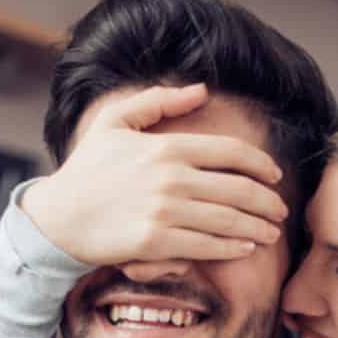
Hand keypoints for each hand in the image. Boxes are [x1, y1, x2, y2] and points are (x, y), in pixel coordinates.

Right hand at [22, 83, 288, 265]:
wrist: (57, 217)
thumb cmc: (87, 169)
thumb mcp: (115, 121)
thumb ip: (159, 102)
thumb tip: (202, 89)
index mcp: (167, 147)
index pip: (231, 152)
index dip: (261, 165)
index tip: (274, 175)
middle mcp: (171, 179)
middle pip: (238, 189)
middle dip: (267, 201)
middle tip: (280, 209)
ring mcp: (164, 213)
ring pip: (227, 220)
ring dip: (257, 227)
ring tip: (271, 232)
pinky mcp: (155, 244)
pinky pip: (206, 247)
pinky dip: (232, 248)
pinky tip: (245, 248)